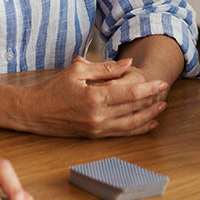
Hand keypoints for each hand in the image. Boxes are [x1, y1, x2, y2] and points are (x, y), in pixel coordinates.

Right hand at [20, 57, 168, 136]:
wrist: (34, 112)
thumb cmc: (54, 89)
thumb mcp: (78, 71)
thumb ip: (105, 68)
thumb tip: (127, 64)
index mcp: (95, 97)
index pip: (130, 93)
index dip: (149, 88)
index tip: (161, 82)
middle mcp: (98, 116)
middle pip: (134, 109)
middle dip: (152, 100)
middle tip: (165, 91)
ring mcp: (97, 128)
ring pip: (131, 124)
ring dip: (149, 116)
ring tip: (161, 107)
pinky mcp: (94, 135)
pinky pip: (121, 133)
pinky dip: (137, 129)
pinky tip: (147, 124)